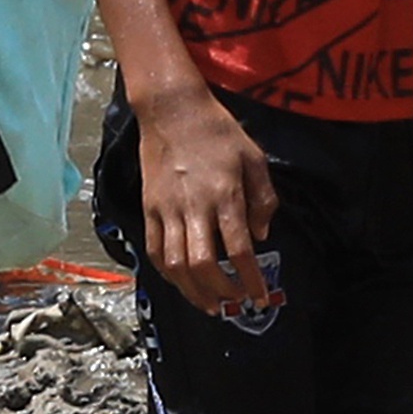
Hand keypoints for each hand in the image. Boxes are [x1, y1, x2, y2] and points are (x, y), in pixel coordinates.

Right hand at [129, 85, 279, 315]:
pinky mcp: (149, 206)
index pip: (238, 251)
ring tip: (209, 304)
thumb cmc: (218, 131)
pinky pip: (154, 248)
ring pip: (174, 263)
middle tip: (235, 303)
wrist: (171, 109)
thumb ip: (263, 200)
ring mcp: (166, 208)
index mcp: (224, 196)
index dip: (251, 280)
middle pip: (202, 265)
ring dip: (193, 291)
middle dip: (221, 292)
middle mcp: (193, 207)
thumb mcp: (254, 159)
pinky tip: (181, 281)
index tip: (261, 297)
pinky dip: (167, 272)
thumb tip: (260, 236)